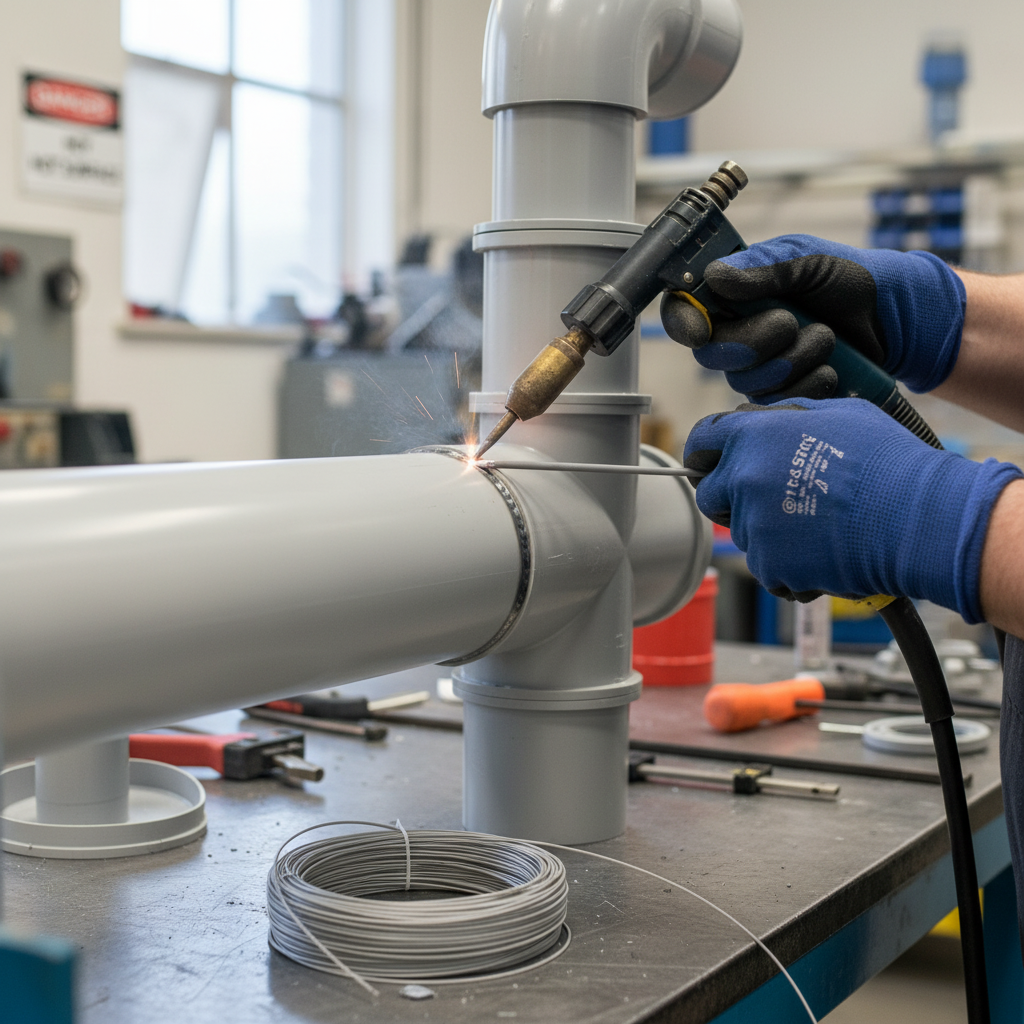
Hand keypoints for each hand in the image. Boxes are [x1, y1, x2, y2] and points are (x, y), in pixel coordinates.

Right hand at [661, 234, 965, 399]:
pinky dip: (807, 383)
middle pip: (712, 354)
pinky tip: (830, 367)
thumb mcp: (809, 259)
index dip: (685, 323)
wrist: (896, 319)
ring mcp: (757, 368)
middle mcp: (737, 332)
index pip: (684, 311)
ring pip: (745, 381)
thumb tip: (715, 277)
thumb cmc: (852, 280)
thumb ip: (763, 267)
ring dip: (790, 360)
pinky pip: (776, 402)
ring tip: (826, 338)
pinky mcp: (780, 395)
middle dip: (753, 342)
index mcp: (733, 294)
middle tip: (790, 322)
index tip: (703, 330)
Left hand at [684, 397, 1020, 620]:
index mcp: (753, 436)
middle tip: (769, 501)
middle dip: (730, 498)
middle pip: (709, 494)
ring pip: (745, 533)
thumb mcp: (837, 414)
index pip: (702, 441)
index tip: (708, 463)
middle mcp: (743, 478)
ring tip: (819, 525)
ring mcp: (753, 524)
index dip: (704, 453)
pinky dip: (790, 566)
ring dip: (770, 533)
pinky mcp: (769, 564)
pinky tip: (825, 552)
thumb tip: (765, 422)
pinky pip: (768, 567)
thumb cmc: (885, 462)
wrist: (914, 518)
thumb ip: (787, 418)